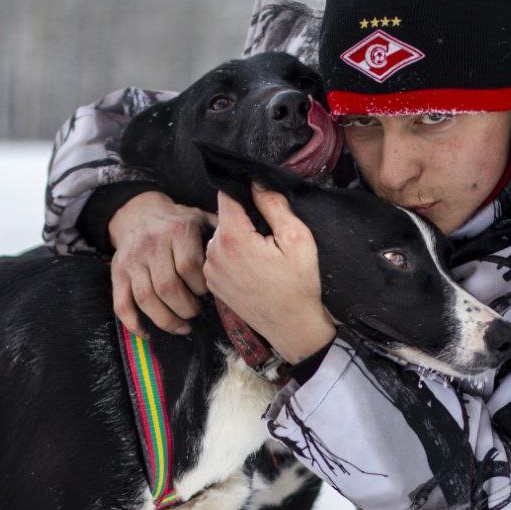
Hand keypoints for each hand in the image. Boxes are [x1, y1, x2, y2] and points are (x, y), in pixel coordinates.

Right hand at [108, 190, 217, 335]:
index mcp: (178, 230)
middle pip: (168, 287)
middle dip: (186, 308)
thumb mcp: (202, 218)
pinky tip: (148, 333)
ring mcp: (132, 260)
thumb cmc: (179, 223)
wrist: (139, 213)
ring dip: (166, 320)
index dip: (201, 287)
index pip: (189, 267)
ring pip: (146, 298)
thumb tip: (249, 249)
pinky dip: (134, 323)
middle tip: (196, 314)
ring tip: (181, 326)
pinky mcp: (117, 272)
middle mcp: (152, 244)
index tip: (208, 293)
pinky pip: (121, 303)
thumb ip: (223, 233)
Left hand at [204, 187, 336, 363]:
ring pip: (222, 236)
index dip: (243, 191)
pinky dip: (234, 257)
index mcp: (233, 238)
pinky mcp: (214, 283)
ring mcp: (211, 270)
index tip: (259, 199)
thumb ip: (274, 205)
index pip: (226, 195)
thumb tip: (257, 182)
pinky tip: (254, 270)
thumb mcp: (297, 238)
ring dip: (239, 239)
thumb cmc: (299, 285)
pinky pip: (220, 256)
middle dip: (245, 219)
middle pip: (225, 217)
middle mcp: (214, 252)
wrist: (293, 327)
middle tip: (269, 237)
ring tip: (263, 257)